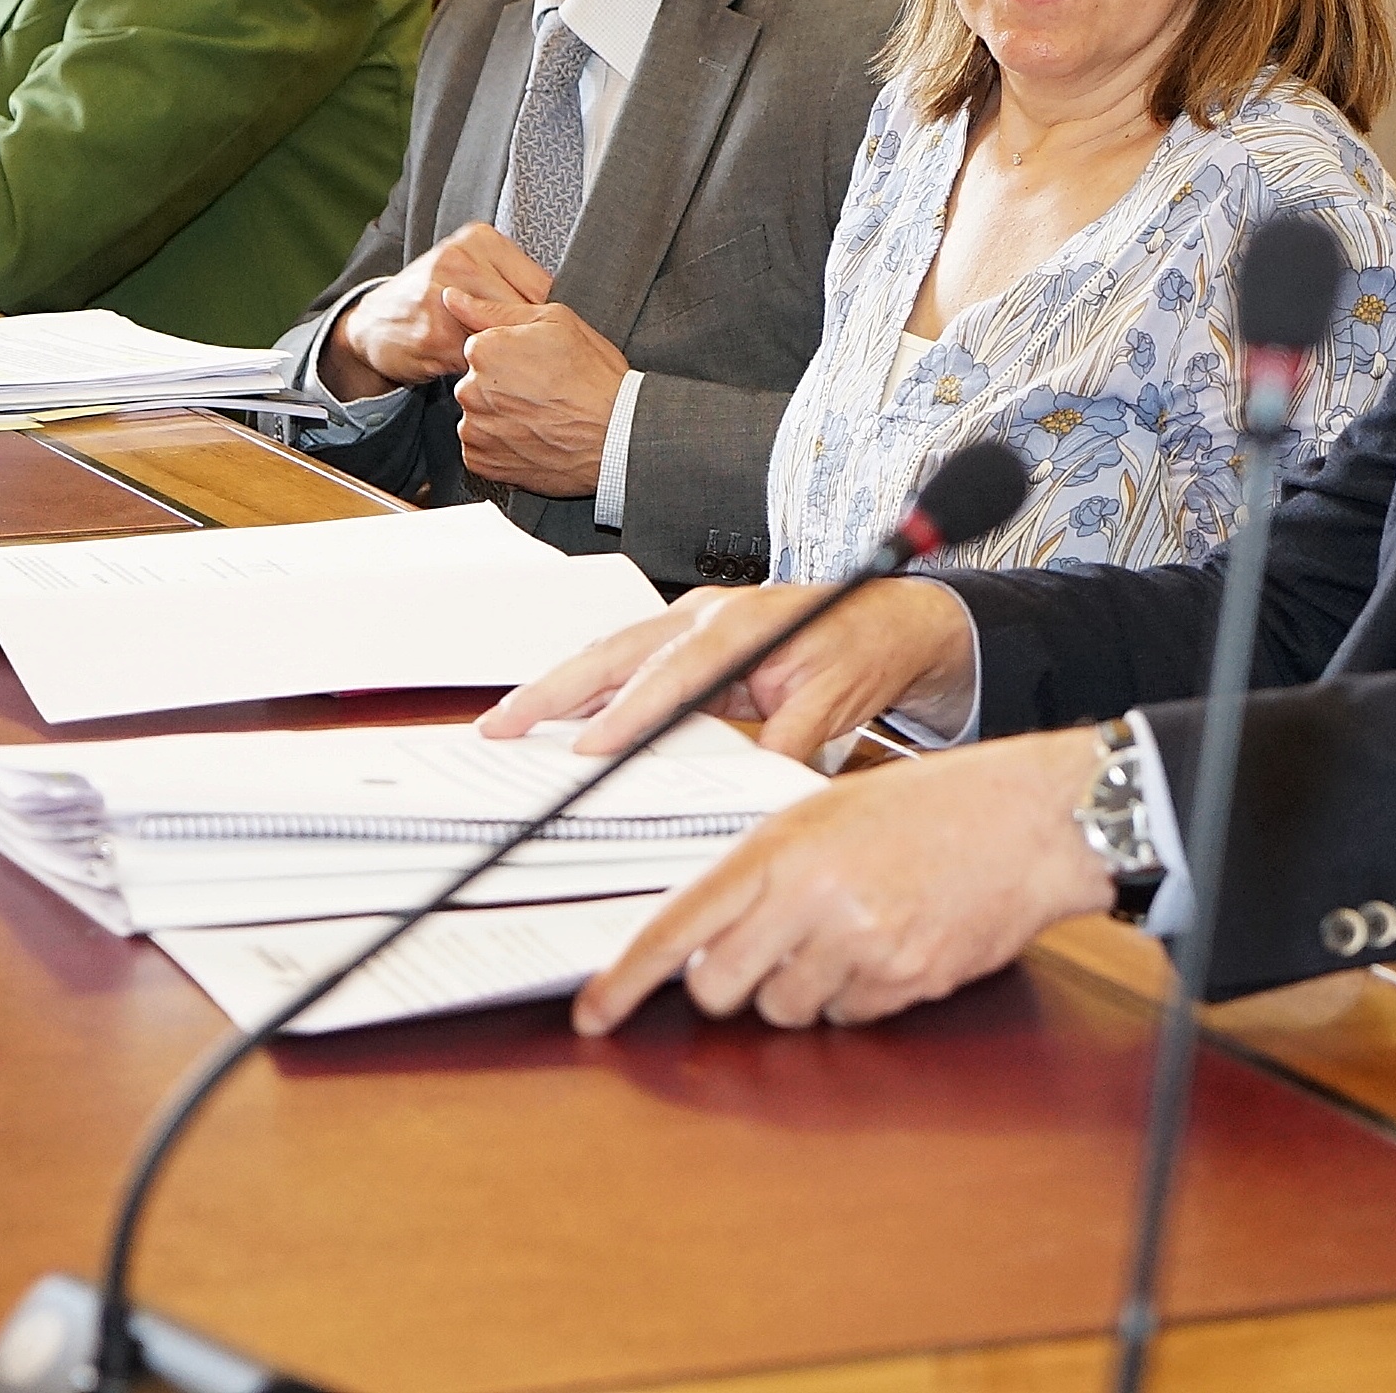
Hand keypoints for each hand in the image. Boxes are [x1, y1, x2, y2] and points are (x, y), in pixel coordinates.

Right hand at [325, 223, 549, 396]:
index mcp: (480, 240)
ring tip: (516, 371)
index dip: (552, 320)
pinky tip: (487, 376)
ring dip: (513, 359)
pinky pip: (480, 358)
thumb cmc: (431, 299)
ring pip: (504, 336)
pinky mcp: (435, 332)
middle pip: (525, 310)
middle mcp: (461, 259)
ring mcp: (445, 294)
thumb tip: (567, 314)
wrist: (373, 324)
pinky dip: (488, 372)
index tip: (555, 342)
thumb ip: (513, 284)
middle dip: (534, 342)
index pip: (540, 284)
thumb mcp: (470, 272)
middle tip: (540, 363)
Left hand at [452, 296, 625, 495]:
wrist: (617, 436)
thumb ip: (495, 309)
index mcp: (484, 350)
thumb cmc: (595, 379)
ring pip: (477, 415)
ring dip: (500, 416)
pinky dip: (500, 445)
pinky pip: (480, 448)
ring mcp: (475, 429)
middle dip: (502, 386)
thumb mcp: (555, 322)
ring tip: (540, 417)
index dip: (510, 355)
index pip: (478, 346)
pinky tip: (531, 437)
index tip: (537, 366)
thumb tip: (453, 297)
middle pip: (476, 382)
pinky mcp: (482, 462)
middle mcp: (471, 390)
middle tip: (542, 392)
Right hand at [481, 577, 980, 763]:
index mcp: (740, 625)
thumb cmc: (867, 649)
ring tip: (510, 720)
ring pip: (612, 651)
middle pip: (616, 652)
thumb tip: (753, 781)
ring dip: (561, 686)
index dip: (626, 716)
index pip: (671, 677)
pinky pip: (629, 658)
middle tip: (502, 725)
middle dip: (555, 690)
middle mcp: (707, 614)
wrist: (893, 616)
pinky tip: (561, 711)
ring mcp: (694, 618)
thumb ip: (790, 739)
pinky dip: (590, 683)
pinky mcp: (692, 632)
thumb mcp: (837, 702)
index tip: (586, 751)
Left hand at [573, 726, 1112, 1032]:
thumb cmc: (931, 806)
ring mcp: (860, 945)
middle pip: (721, 986)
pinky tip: (888, 945)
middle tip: (764, 954)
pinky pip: (847, 1018)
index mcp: (782, 845)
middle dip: (730, 984)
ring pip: (784, 1010)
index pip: (681, 924)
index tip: (596, 1010)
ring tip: (846, 934)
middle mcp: (812, 897)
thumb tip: (704, 929)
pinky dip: (856, 996)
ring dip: (800, 990)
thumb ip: (764, 866)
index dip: (627, 977)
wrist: (1029, 821)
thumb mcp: (828, 810)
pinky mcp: (903, 982)